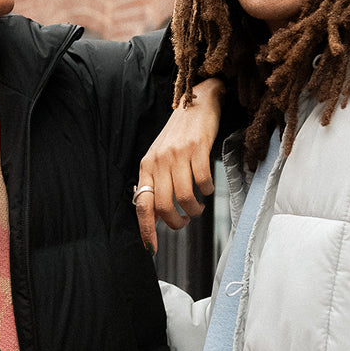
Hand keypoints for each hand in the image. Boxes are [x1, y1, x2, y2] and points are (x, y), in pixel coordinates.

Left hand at [135, 78, 224, 251]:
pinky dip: (207, 191)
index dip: (146, 229)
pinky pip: (202, 181)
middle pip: (164, 206)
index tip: (151, 248)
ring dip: (194, 210)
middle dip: (176, 223)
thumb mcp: (160, 158)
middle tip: (185, 222)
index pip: (142, 204)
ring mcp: (178, 154)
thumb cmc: (178, 135)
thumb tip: (155, 216)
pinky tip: (207, 189)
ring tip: (198, 208)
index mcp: (146, 166)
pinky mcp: (197, 148)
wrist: (196, 102)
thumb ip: (156, 184)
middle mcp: (159, 161)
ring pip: (184, 197)